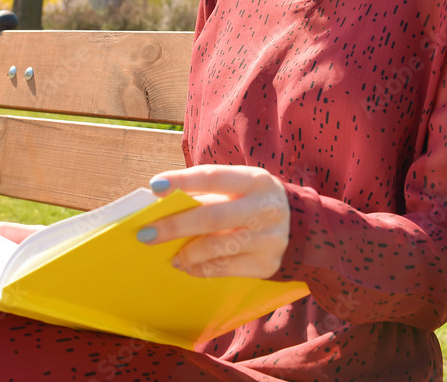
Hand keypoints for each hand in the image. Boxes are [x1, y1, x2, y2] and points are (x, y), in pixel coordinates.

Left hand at [138, 165, 289, 278]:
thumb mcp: (240, 188)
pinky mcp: (267, 264)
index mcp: (256, 180)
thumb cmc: (253, 202)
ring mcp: (269, 238)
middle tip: (145, 234)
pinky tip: (188, 266)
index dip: (182, 181)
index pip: (213, 177)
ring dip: (186, 252)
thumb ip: (208, 194)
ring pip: (216, 247)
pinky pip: (225, 268)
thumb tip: (162, 206)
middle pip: (211, 217)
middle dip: (174, 226)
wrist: (301, 227)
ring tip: (170, 255)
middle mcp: (265, 208)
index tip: (155, 186)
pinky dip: (201, 268)